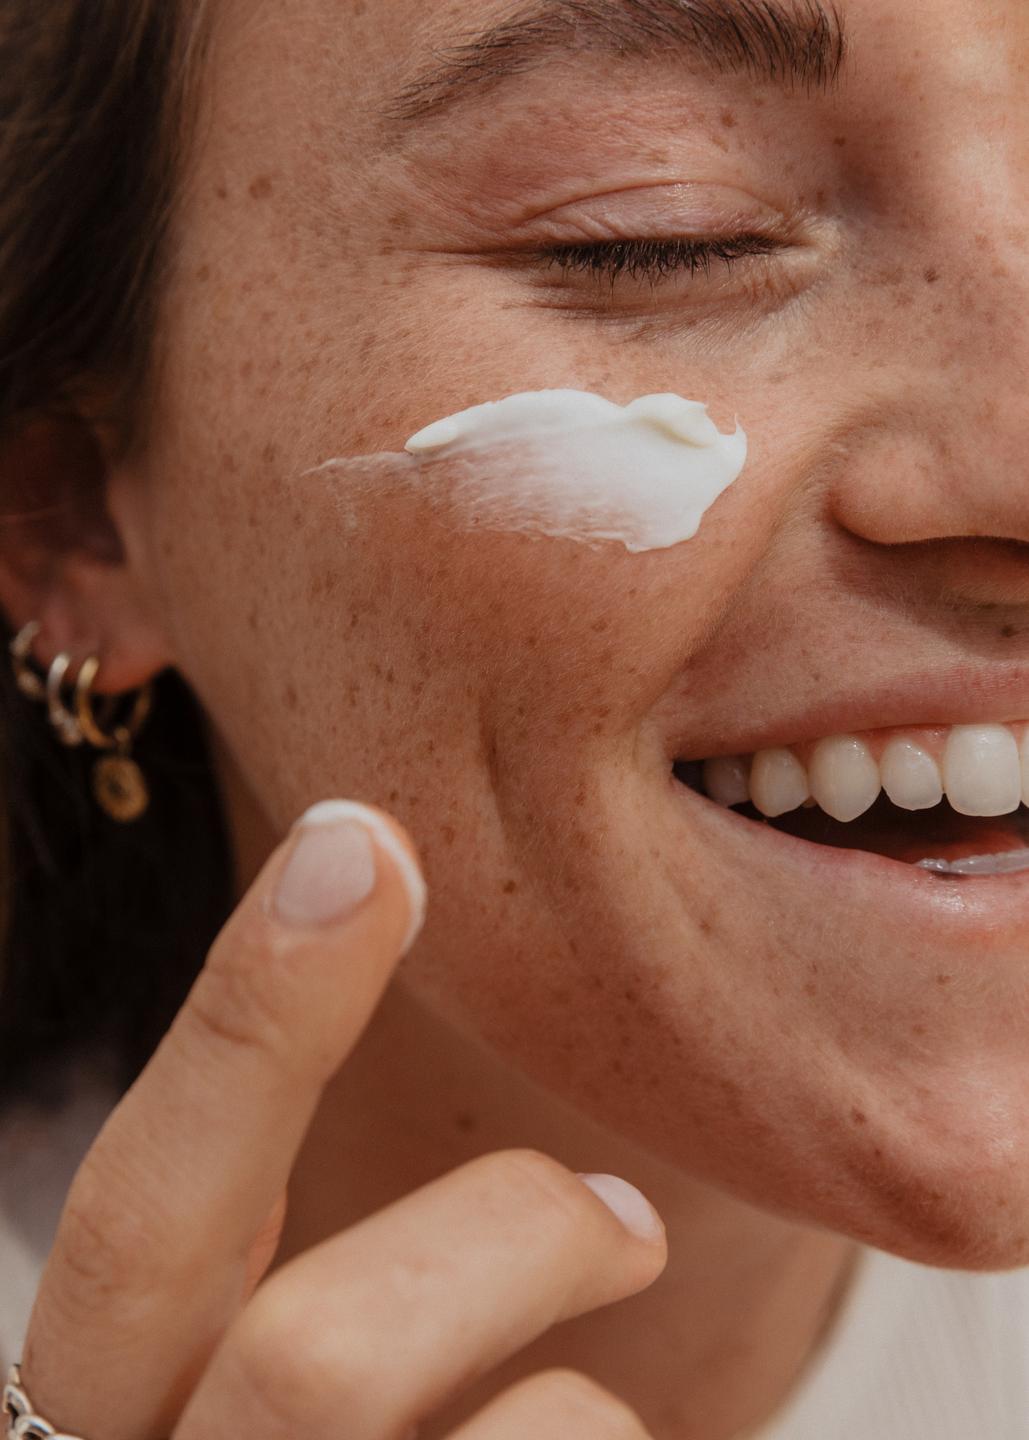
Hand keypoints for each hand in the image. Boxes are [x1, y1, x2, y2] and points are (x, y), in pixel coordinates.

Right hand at [15, 800, 666, 1438]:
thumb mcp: (245, 1394)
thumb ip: (292, 1286)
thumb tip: (452, 1076)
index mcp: (102, 1419)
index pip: (147, 1207)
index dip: (246, 1017)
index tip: (360, 843)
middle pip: (320, 1362)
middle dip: (505, 1239)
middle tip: (625, 1221)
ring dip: (589, 1415)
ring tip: (602, 1420)